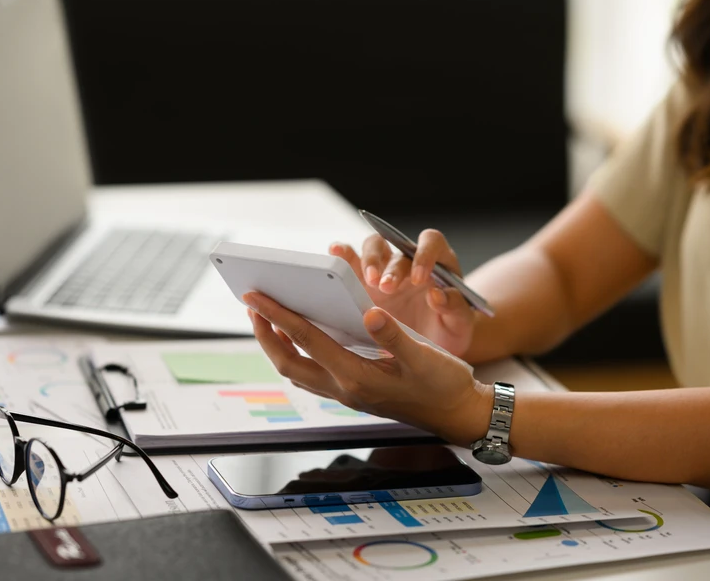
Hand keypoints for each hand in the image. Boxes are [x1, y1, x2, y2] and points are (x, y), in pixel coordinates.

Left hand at [244, 291, 492, 446]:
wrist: (457, 414)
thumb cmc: (444, 385)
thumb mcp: (425, 356)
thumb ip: (395, 335)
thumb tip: (370, 312)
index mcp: (357, 376)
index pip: (306, 340)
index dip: (278, 316)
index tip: (255, 296)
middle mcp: (345, 388)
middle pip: (288, 361)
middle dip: (265, 333)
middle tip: (252, 304)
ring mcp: (346, 394)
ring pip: (297, 370)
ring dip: (277, 345)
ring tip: (269, 318)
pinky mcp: (353, 393)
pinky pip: (312, 374)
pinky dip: (298, 353)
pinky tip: (302, 338)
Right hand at [329, 229, 477, 356]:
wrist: (433, 347)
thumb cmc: (449, 330)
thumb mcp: (459, 324)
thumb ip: (454, 308)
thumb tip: (437, 295)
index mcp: (438, 263)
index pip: (430, 242)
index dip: (424, 255)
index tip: (418, 279)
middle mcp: (409, 259)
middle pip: (396, 244)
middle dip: (390, 266)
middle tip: (386, 287)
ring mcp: (385, 267)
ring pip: (373, 246)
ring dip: (369, 261)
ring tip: (368, 281)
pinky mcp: (364, 279)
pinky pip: (351, 259)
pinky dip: (342, 253)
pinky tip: (334, 255)